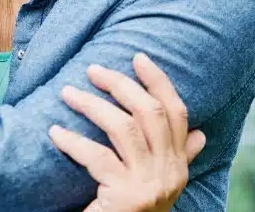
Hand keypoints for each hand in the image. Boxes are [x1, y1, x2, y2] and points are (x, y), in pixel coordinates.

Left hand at [49, 54, 205, 211]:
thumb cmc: (132, 207)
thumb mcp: (159, 183)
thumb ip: (177, 157)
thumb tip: (199, 134)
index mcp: (178, 166)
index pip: (177, 113)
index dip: (159, 82)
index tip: (138, 57)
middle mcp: (169, 173)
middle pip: (150, 113)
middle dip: (120, 85)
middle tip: (93, 70)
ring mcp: (149, 185)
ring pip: (123, 129)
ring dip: (92, 105)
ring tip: (66, 93)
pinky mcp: (125, 198)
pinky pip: (96, 158)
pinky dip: (73, 141)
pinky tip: (55, 132)